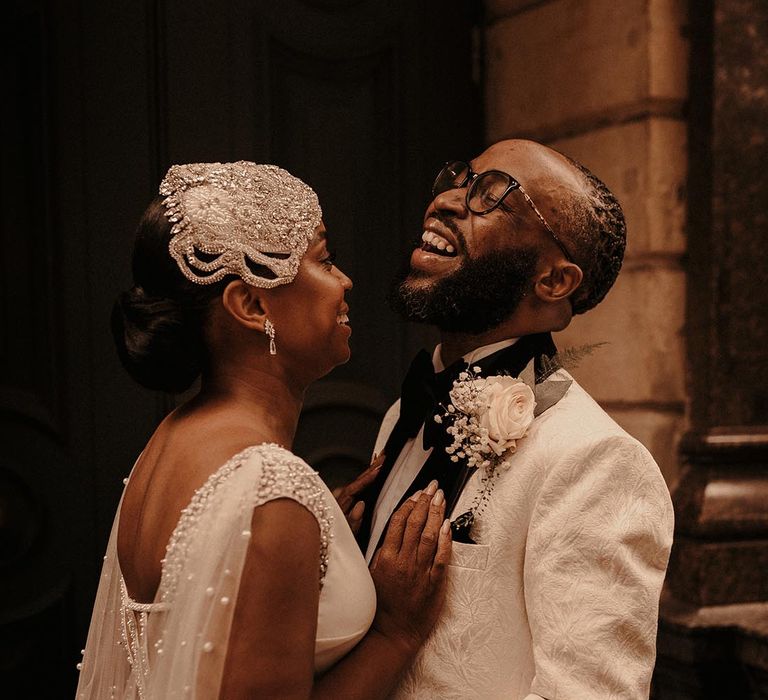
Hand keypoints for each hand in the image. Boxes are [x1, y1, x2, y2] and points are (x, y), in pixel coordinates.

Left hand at [332, 453, 384, 533]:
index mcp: (341, 505)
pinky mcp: (347, 499)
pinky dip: (366, 475)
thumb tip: (361, 504)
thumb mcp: (347, 534)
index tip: (379, 469)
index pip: (355, 487)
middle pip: (358, 479)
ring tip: (382, 458)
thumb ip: (353, 520)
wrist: (328, 543)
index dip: (368, 478)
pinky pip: (358, 484)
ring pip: (359, 480)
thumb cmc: (339, 539)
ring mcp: (343, 497)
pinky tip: (372, 469)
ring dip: (371, 469)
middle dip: (372, 467)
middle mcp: (341, 498)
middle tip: (385, 456)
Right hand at [369, 480, 451, 651]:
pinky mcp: (434, 583)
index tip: (416, 493)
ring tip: (441, 498)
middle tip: (433, 487)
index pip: (398, 522)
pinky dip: (446, 540)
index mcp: (385, 557)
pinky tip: (448, 525)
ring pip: (430, 536)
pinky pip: (442, 558)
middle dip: (425, 502)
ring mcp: (420, 572)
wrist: (392, 634)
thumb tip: (390, 529)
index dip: (409, 504)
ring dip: (436, 514)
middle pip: (416, 524)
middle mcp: (403, 561)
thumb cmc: (380, 605)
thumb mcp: (371, 573)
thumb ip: (380, 550)